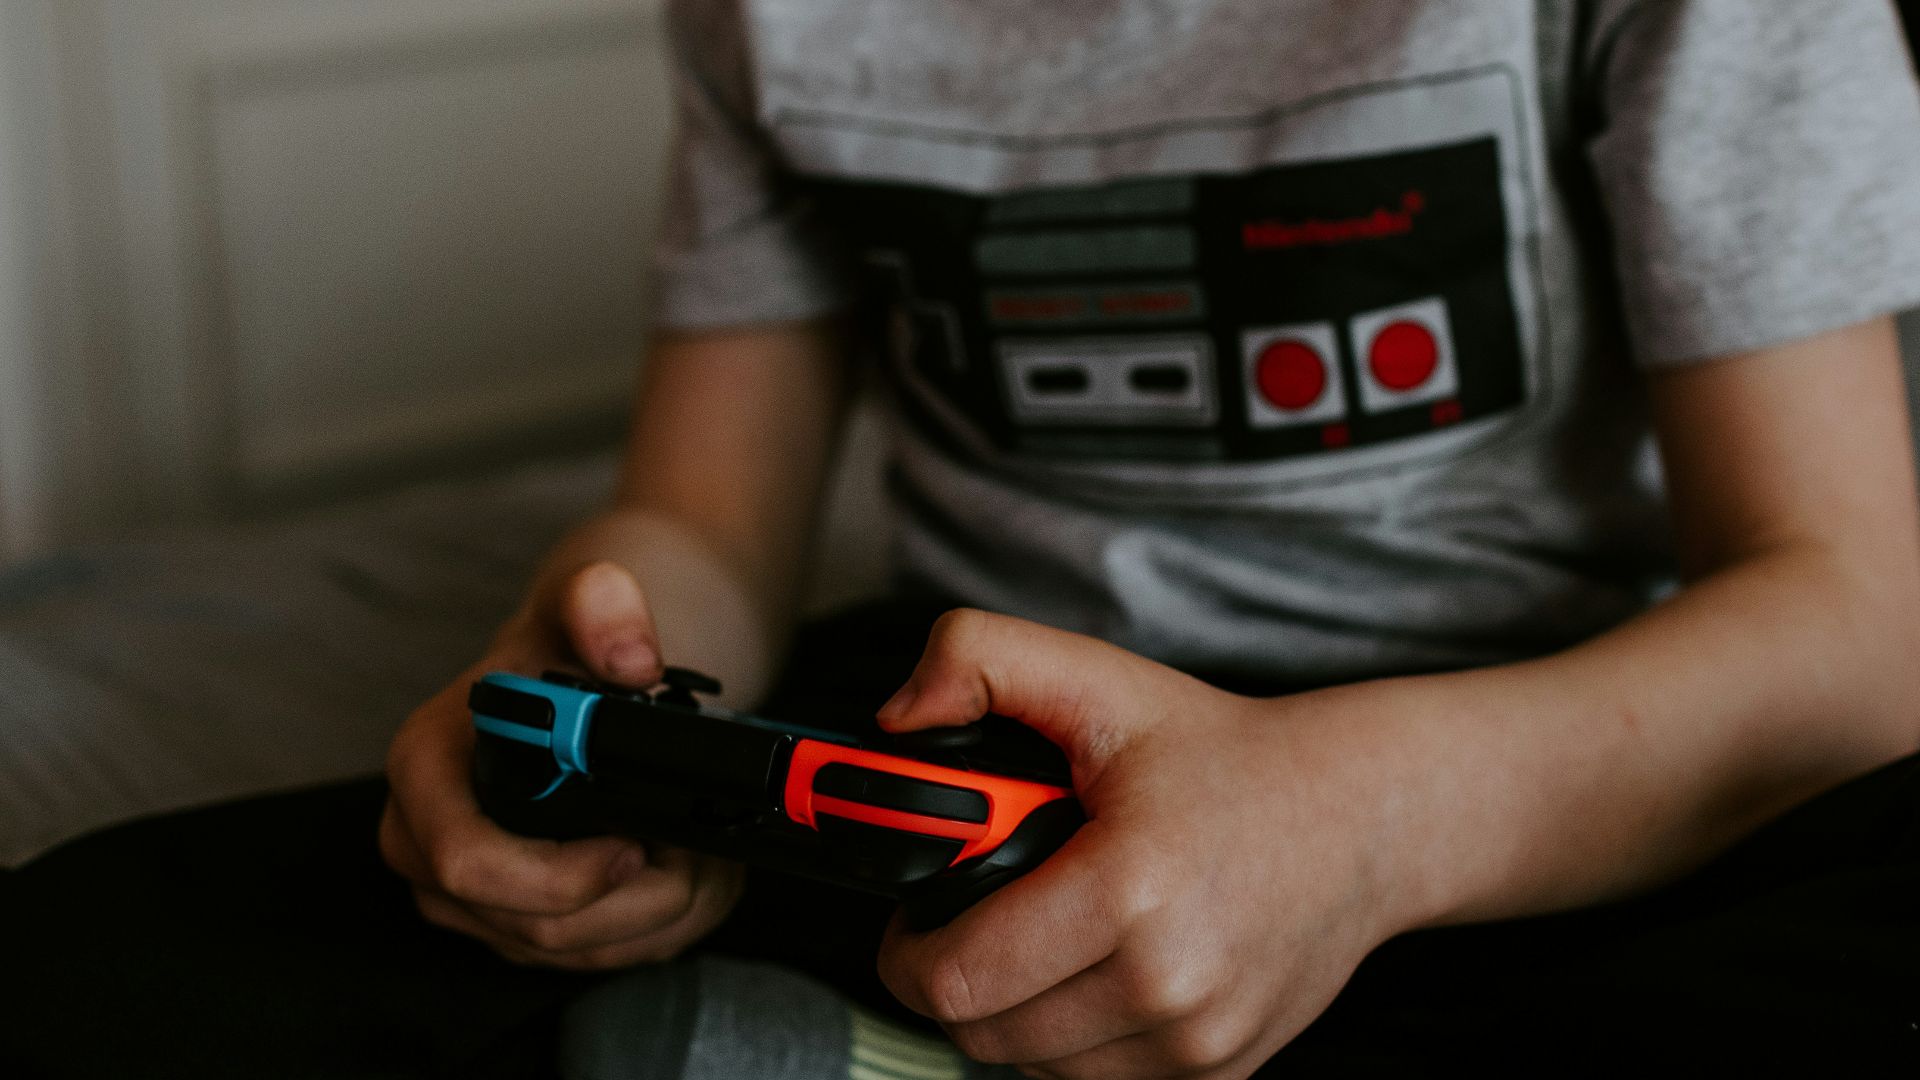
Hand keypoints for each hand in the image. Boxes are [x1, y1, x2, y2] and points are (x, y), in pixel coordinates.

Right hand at [379, 560, 745, 969]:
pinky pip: (597, 956)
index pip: (468, 861)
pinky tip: (691, 871)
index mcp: (425, 771)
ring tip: (705, 851)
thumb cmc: (563, 649)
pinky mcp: (517, 928)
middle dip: (637, 897)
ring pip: (577, 950)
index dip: (559, 874)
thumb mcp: (581, 602)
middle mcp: (428, 846)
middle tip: (699, 848)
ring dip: (662, 911)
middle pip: (535, 925)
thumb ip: (603, 606)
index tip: (636, 843)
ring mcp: (471, 899)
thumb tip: (633, 660)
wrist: (574, 682)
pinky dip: (661, 925)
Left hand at [875, 611, 1412, 1078]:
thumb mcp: (1099, 679)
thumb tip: (896, 717)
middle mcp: (1171, 982)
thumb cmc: (1223, 756)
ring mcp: (1199, 1041)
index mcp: (1129, 888)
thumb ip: (978, 659)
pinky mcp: (1218, 1074)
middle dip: (953, 978)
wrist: (1357, 819)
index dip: (908, 949)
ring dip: (1013, 1011)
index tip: (915, 914)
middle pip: (983, 1033)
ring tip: (1040, 936)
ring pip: (1032, 1066)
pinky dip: (1071, 1038)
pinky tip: (1092, 969)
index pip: (958, 978)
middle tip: (972, 918)